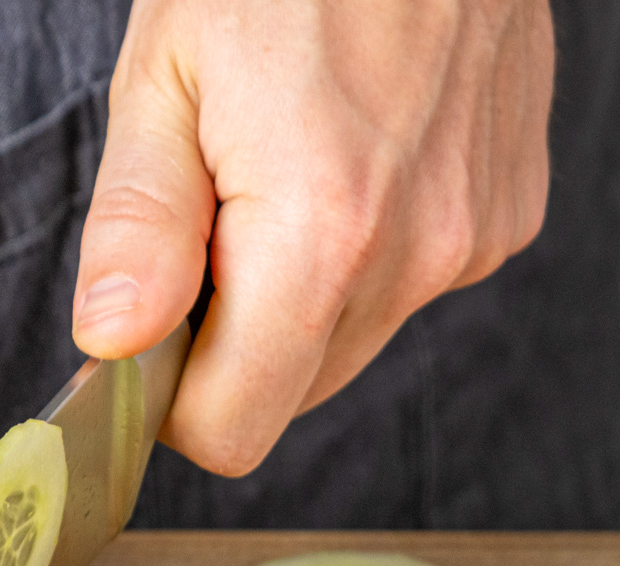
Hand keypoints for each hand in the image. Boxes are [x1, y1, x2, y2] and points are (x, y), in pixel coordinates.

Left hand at [71, 0, 552, 473]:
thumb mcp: (164, 83)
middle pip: (287, 396)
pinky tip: (344, 161)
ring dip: (294, 299)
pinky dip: (362, 255)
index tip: (146, 333)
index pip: (231, 428)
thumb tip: (113, 343)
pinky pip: (405, 287)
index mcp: (322, 237)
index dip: (168, 399)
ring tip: (276, 180)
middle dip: (230, 343)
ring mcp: (473, 238)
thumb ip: (138, 229)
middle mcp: (417, 254)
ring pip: (345, 346)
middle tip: (208, 226)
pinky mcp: (506, 216)